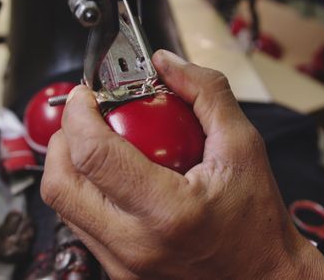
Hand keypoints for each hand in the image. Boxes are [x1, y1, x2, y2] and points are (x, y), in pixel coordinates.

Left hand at [41, 50, 323, 278]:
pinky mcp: (118, 271)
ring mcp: (122, 264)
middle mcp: (135, 244)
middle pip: (60, 185)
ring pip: (63, 207)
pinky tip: (112, 177)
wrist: (263, 277)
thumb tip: (167, 64)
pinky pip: (81, 225)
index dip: (78, 115)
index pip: (94, 155)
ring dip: (69, 166)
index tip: (84, 96)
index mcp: (167, 211)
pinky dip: (85, 192)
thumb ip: (206, 93)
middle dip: (61, 140)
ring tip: (97, 143)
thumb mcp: (243, 146)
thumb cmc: (258, 223)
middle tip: (83, 119)